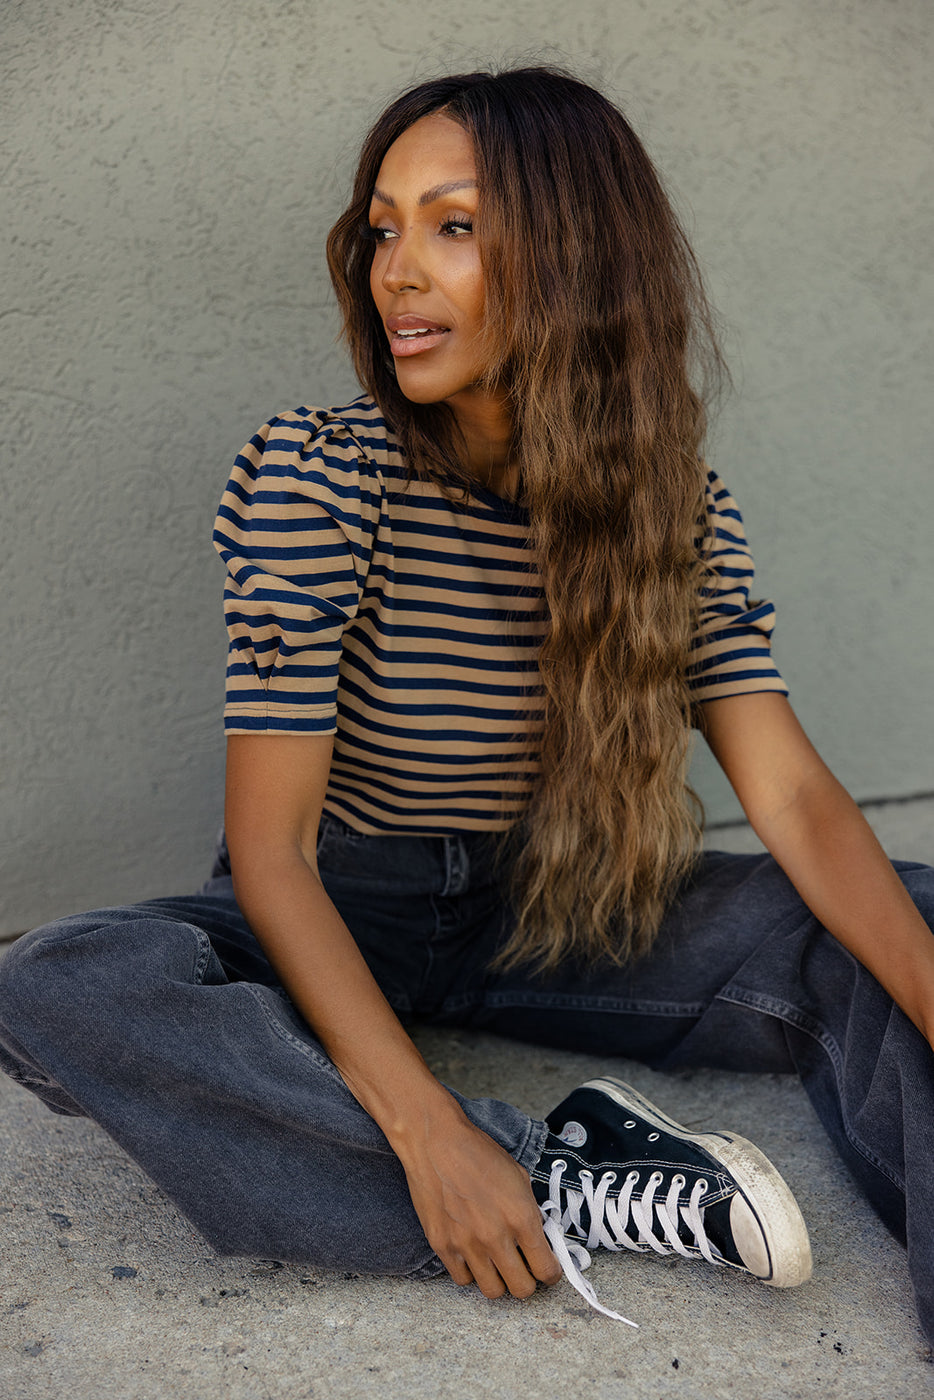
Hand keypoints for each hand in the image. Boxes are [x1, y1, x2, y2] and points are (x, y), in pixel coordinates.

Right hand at [398, 1109, 562, 1299]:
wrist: (436, 1142)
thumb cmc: (478, 1152)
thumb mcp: (518, 1176)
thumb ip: (530, 1210)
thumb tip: (538, 1235)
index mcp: (521, 1217)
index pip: (546, 1270)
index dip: (551, 1273)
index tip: (548, 1270)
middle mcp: (496, 1237)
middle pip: (522, 1290)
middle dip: (528, 1281)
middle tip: (524, 1268)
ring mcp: (467, 1244)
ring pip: (493, 1291)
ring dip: (499, 1280)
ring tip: (497, 1263)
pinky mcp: (442, 1246)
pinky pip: (463, 1279)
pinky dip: (470, 1272)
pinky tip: (472, 1254)